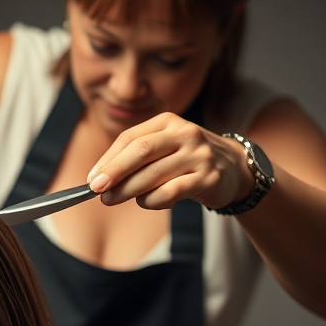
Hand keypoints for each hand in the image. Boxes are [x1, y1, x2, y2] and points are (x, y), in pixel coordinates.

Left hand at [86, 113, 254, 210]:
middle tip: (96, 189)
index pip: (130, 138)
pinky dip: (153, 200)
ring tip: (112, 200)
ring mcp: (199, 154)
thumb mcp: (164, 149)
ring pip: (154, 173)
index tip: (91, 179)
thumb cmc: (187, 161)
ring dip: (128, 190)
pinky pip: (172, 191)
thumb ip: (135, 160)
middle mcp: (185, 134)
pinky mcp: (208, 177)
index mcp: (168, 122)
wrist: (234, 169)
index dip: (108, 159)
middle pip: (141, 151)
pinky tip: (146, 202)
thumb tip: (100, 179)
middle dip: (114, 171)